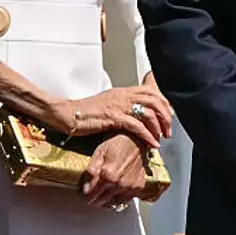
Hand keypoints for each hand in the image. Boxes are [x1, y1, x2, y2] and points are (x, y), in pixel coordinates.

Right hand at [48, 86, 173, 147]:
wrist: (66, 114)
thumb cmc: (85, 112)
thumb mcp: (108, 103)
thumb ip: (123, 106)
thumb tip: (137, 114)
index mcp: (123, 91)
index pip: (151, 91)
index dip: (164, 103)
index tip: (169, 116)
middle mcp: (123, 95)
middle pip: (154, 100)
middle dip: (166, 115)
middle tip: (169, 130)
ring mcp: (118, 105)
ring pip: (148, 112)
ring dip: (159, 126)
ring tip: (162, 138)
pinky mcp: (112, 117)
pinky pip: (136, 126)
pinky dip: (147, 135)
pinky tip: (152, 143)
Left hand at [81, 134, 148, 208]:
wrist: (137, 139)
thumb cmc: (118, 143)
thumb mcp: (99, 152)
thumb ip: (91, 171)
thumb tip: (85, 189)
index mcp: (108, 175)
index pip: (90, 196)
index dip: (85, 194)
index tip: (85, 190)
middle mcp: (120, 184)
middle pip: (100, 202)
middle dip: (94, 197)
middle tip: (93, 189)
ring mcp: (130, 187)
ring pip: (113, 203)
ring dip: (107, 198)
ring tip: (105, 189)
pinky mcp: (139, 187)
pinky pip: (126, 200)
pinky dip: (120, 197)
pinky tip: (117, 188)